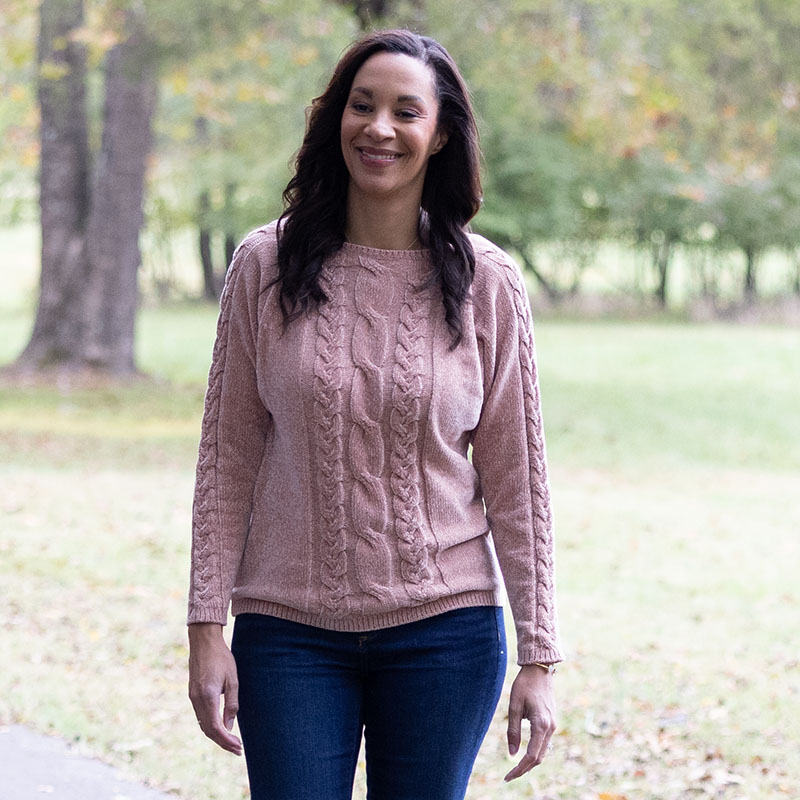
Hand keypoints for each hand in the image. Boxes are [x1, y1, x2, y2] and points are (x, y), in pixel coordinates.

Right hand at [188, 623, 242, 755]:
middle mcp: (197, 700)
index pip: (215, 728)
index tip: (238, 747)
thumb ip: (231, 704)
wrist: (204, 642)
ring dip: (216, 735)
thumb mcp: (232, 680)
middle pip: (207, 730)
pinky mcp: (192, 694)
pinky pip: (200, 716)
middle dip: (222, 742)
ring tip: (231, 741)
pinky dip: (210, 725)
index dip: (226, 741)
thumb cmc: (222, 658)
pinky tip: (220, 727)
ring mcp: (192, 697)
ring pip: (203, 724)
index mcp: (207, 696)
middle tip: (237, 749)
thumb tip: (229, 727)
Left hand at [504, 663, 555, 781]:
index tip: (508, 776)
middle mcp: (550, 728)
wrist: (540, 669)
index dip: (519, 769)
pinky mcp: (551, 721)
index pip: (531, 756)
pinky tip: (524, 754)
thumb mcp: (514, 705)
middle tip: (509, 776)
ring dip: (530, 762)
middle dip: (524, 769)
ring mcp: (553, 725)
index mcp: (541, 724)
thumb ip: (513, 730)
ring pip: (543, 752)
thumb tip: (512, 754)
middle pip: (539, 758)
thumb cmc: (525, 684)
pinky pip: (544, 743)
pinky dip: (535, 752)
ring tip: (515, 768)